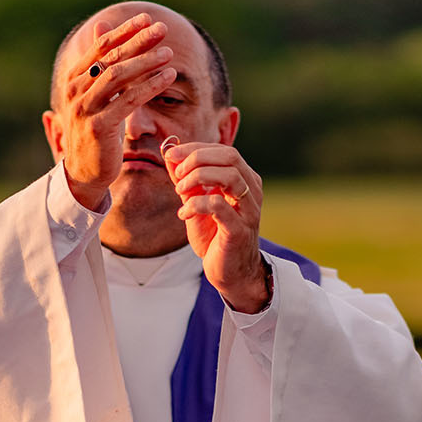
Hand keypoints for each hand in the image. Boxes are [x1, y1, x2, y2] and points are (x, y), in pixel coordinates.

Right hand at [59, 13, 176, 207]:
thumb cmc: (94, 132)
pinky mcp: (99, 127)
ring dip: (145, 61)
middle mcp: (76, 91)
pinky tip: (167, 77)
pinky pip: (128, 101)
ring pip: (118, 76)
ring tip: (168, 53)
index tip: (146, 18)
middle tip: (162, 28)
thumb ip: (99, 65)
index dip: (124, 31)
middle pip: (111, 58)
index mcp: (74, 79)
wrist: (84, 173)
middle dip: (138, 41)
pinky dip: (150, 87)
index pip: (101, 47)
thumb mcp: (94, 96)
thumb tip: (102, 27)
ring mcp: (85, 109)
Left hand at [163, 140, 266, 311]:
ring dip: (197, 178)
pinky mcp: (238, 230)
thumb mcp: (196, 203)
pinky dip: (196, 204)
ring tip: (180, 192)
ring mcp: (248, 211)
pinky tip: (184, 214)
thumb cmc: (215, 238)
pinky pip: (218, 205)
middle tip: (177, 175)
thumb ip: (186, 179)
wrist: (230, 273)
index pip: (224, 151)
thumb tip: (169, 153)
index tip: (172, 155)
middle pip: (230, 156)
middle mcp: (251, 192)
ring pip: (229, 176)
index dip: (195, 148)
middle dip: (197, 159)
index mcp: (245, 181)